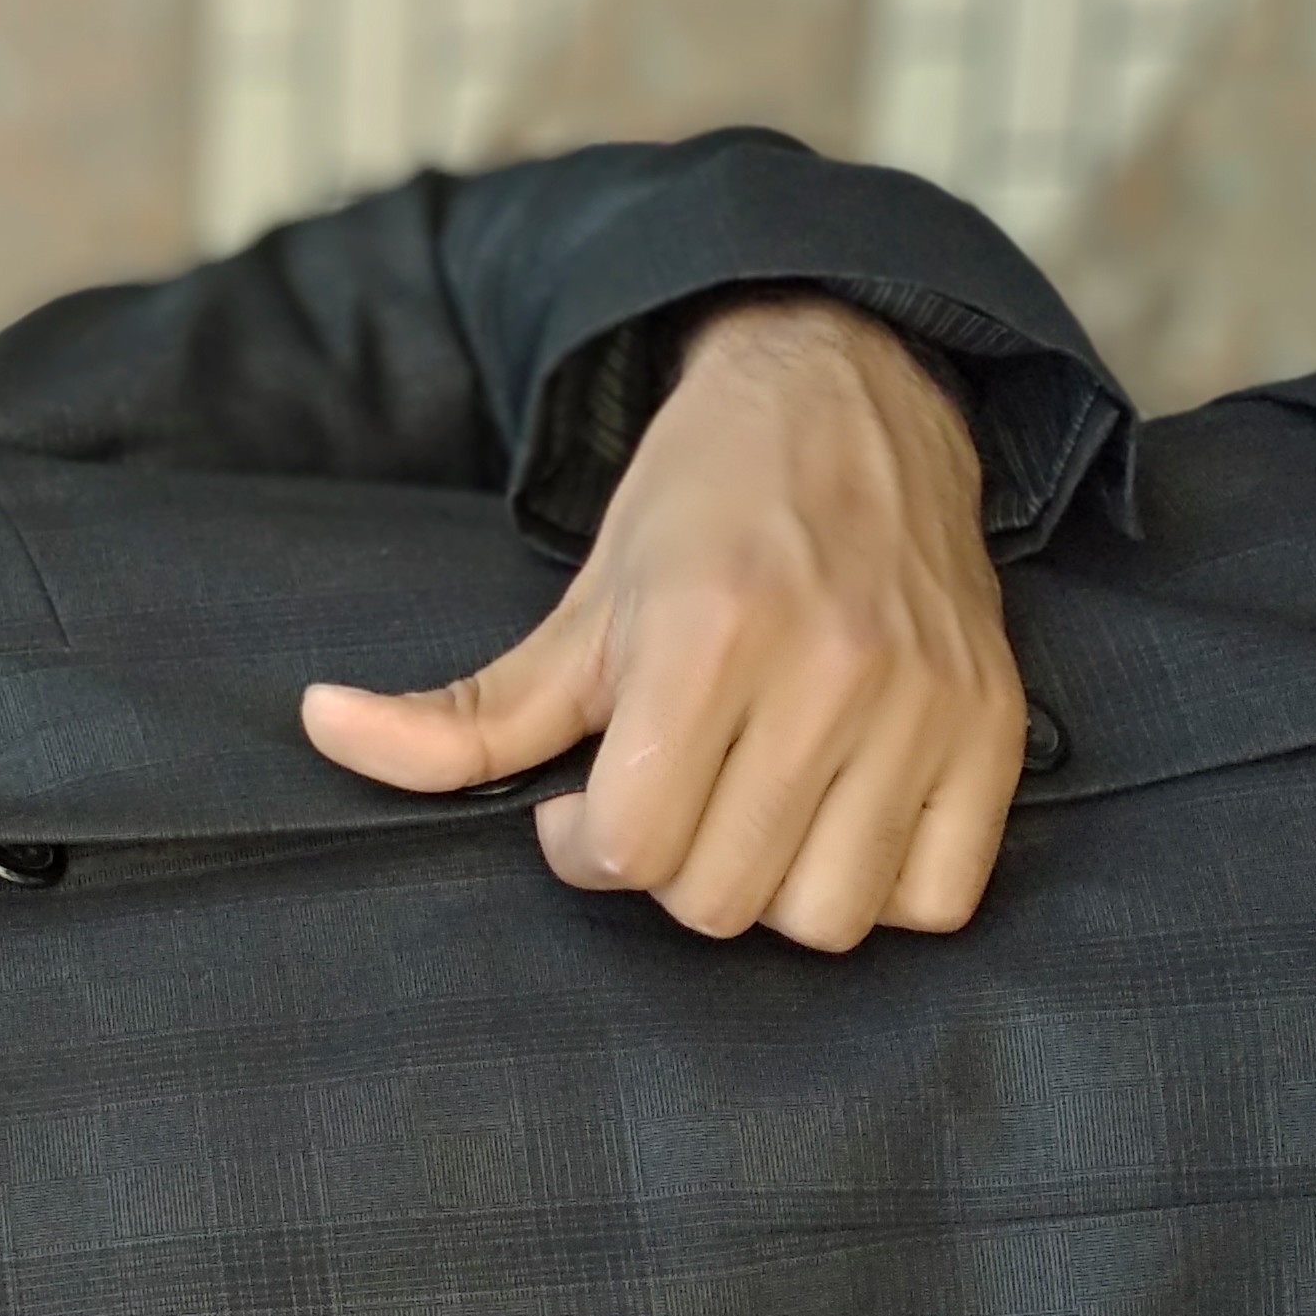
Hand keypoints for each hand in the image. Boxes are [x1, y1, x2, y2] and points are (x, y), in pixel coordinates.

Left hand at [299, 294, 1022, 948]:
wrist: (850, 397)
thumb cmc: (698, 514)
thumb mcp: (574, 609)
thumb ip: (464, 711)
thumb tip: (321, 728)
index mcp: (705, 634)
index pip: (630, 848)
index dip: (585, 848)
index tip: (582, 806)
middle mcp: (829, 669)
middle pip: (721, 899)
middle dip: (670, 871)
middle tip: (666, 803)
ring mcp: (923, 704)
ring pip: (827, 918)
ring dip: (771, 891)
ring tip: (748, 816)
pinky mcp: (995, 729)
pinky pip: (937, 899)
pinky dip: (883, 891)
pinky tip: (838, 824)